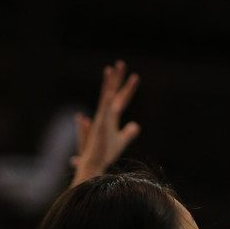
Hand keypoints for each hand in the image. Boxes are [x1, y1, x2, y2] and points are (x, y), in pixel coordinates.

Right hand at [71, 61, 140, 183]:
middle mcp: (105, 115)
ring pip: (106, 97)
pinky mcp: (100, 126)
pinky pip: (103, 112)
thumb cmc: (105, 154)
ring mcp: (101, 119)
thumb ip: (128, 133)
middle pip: (112, 93)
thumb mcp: (121, 141)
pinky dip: (106, 102)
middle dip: (117, 79)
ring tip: (111, 69)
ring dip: (109, 84)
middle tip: (121, 63)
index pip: (121, 99)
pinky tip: (109, 92)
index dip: (128, 89)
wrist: (93, 165)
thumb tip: (136, 126)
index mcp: (111, 118)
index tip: (135, 77)